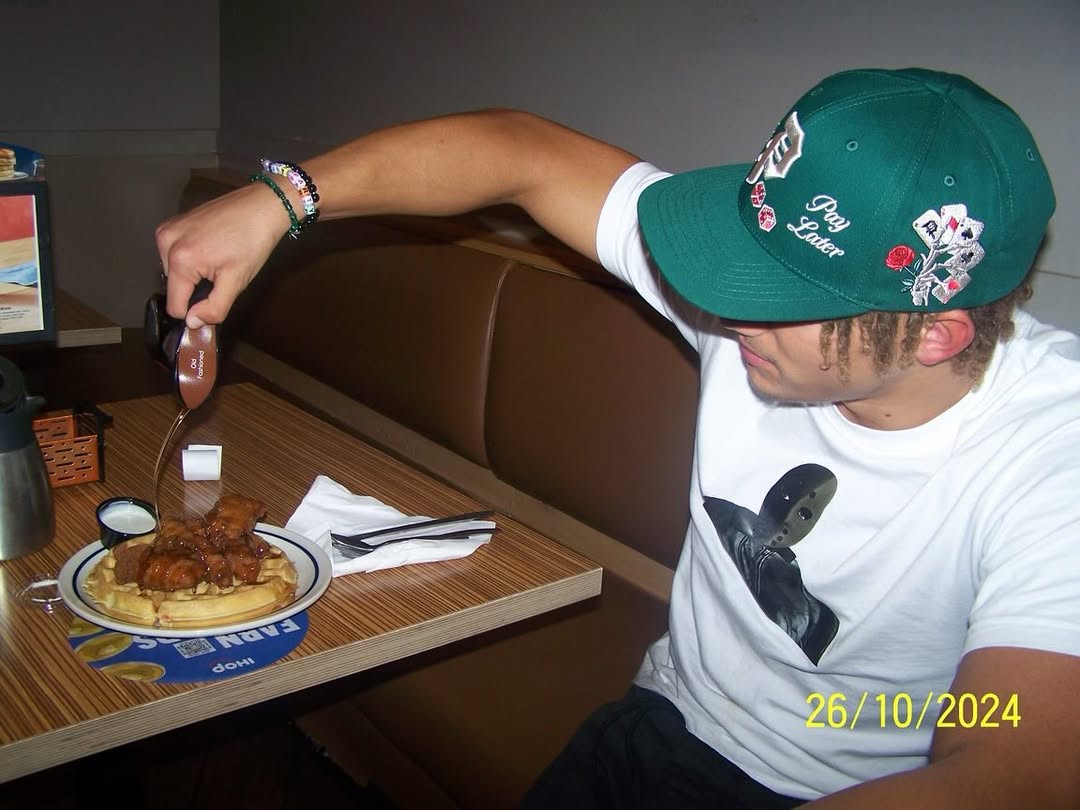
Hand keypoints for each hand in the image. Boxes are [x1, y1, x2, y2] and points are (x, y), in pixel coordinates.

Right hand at [155, 182, 290, 327]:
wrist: (262, 205)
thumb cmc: (253, 240)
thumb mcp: (236, 281)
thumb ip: (213, 308)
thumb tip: (192, 322)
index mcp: (180, 259)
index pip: (175, 306)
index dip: (195, 312)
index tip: (214, 302)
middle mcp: (166, 242)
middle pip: (173, 288)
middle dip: (195, 288)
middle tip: (221, 274)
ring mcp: (167, 229)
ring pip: (173, 271)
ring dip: (192, 273)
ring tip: (218, 259)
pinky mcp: (173, 222)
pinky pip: (174, 253)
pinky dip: (190, 258)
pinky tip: (212, 249)